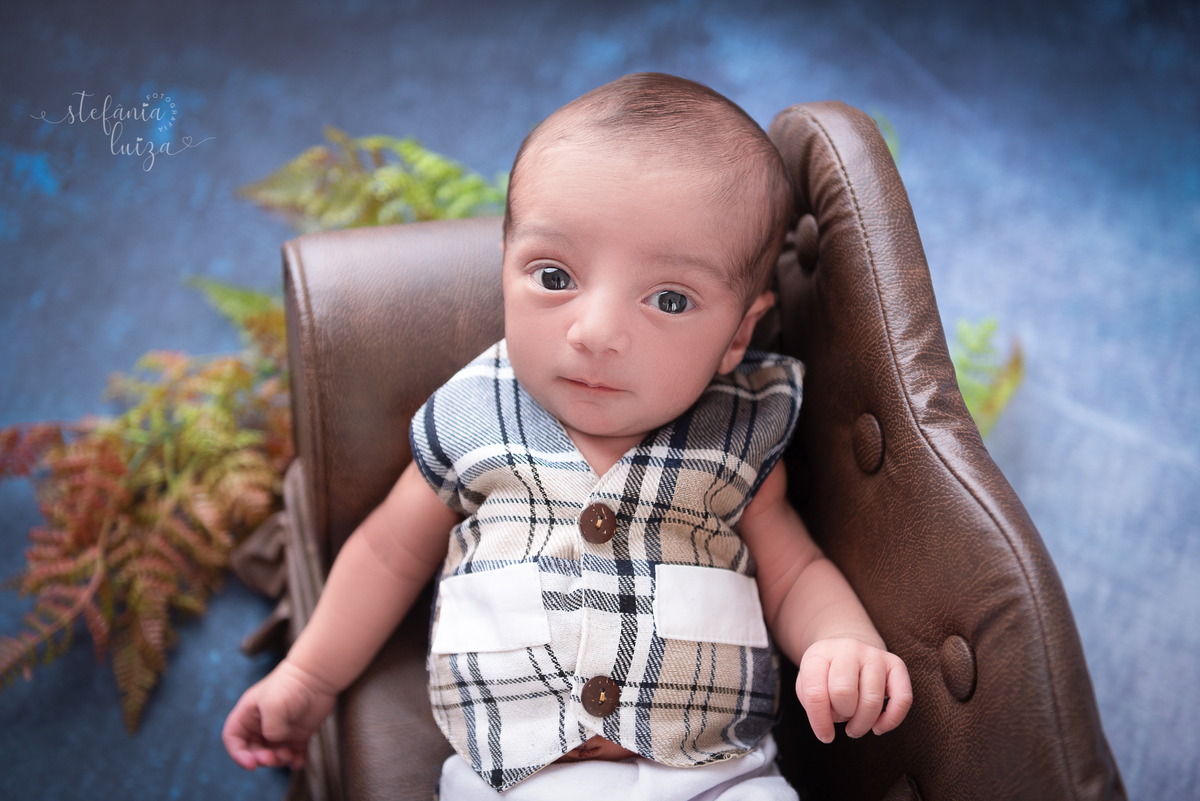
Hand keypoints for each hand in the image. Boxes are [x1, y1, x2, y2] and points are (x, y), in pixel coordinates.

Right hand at [222, 659, 336, 770]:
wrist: (318, 675)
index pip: (233, 738)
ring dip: (278, 760)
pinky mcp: (298, 733)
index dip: (238, 753)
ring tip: (289, 755)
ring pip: (272, 754)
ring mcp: (280, 729)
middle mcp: (262, 723)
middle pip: (253, 750)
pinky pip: (293, 754)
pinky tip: (298, 762)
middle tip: (274, 758)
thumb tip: (276, 742)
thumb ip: (270, 729)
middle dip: (262, 758)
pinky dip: (294, 761)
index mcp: (248, 713)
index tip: (251, 764)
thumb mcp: (273, 706)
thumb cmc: (291, 685)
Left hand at [797, 637, 911, 742]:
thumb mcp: (808, 684)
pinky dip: (891, 720)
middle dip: (843, 716)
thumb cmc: (826, 675)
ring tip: (856, 727)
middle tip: (843, 720)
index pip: (815, 693)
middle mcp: (848, 649)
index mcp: (819, 654)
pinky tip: (878, 727)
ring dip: (863, 723)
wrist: (848, 650)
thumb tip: (828, 725)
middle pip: (844, 693)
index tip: (825, 736)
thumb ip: (812, 703)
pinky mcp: (896, 664)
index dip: (820, 721)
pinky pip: (902, 698)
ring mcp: (873, 655)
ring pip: (872, 700)